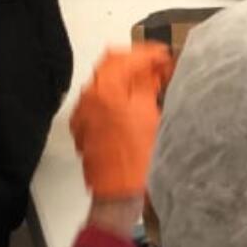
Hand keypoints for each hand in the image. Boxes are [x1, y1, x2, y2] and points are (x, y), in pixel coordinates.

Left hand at [69, 43, 174, 198]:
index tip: (164, 56)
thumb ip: (148, 83)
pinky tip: (132, 103)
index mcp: (105, 90)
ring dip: (125, 77)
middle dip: (135, 62)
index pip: (126, 57)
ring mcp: (83, 112)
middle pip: (110, 64)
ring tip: (148, 85)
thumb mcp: (150, 113)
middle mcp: (88, 97)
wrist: (119, 192)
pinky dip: (114, 94)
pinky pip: (97, 99)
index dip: (149, 54)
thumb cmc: (137, 160)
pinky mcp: (83, 126)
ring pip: (103, 80)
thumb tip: (151, 67)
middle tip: (158, 69)